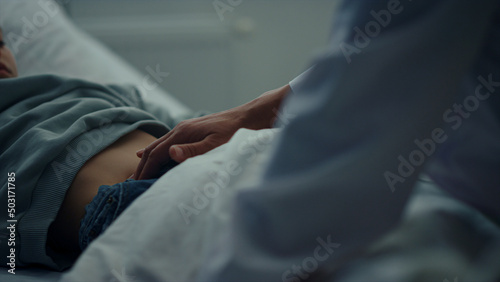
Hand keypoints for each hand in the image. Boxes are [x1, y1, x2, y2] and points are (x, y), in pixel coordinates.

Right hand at [133, 84, 289, 179]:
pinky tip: (148, 154)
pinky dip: (155, 150)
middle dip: (142, 166)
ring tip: (137, 173)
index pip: (157, 154)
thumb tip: (171, 153)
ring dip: (146, 159)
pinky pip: (166, 142)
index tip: (137, 184)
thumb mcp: (215, 145)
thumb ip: (193, 150)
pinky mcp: (190, 130)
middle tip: (131, 183)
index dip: (146, 169)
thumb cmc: (234, 133)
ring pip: (158, 145)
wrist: (247, 117)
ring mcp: (184, 128)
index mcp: (183, 133)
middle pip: (153, 149)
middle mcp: (180, 129)